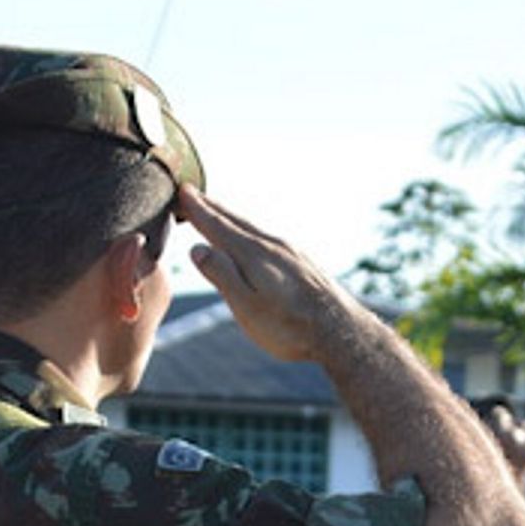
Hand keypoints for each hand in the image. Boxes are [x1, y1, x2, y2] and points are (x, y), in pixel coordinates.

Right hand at [179, 185, 353, 361]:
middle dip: (212, 208)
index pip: (217, 226)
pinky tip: (254, 241)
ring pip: (253, 229)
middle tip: (193, 193)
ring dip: (232, 219)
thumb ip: (221, 274)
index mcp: (253, 254)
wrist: (342, 332)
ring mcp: (291, 253)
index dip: (197, 210)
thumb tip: (198, 248)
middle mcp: (273, 246)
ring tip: (219, 213)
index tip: (182, 192)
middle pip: (235, 222)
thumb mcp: (246, 305)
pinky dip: (251, 233)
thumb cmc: (290, 326)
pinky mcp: (303, 264)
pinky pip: (268, 239)